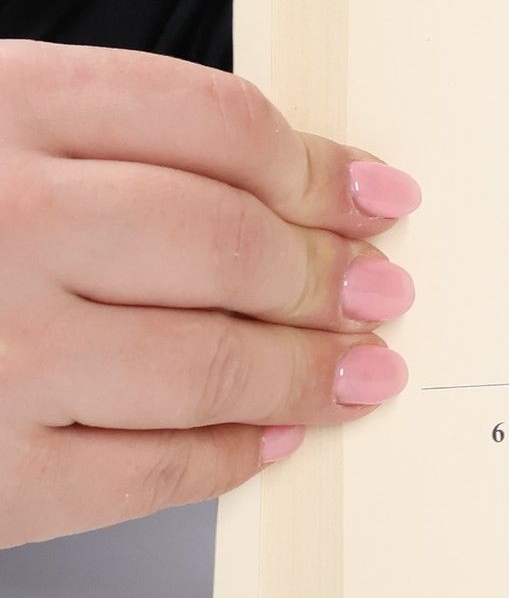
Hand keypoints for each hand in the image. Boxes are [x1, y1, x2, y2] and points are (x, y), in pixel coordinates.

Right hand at [0, 41, 419, 546]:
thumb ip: (97, 139)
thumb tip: (291, 190)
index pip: (217, 124)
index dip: (320, 167)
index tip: (377, 196)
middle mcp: (1, 221)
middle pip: (231, 244)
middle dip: (328, 274)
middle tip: (382, 289)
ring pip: (211, 363)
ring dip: (311, 372)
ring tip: (364, 370)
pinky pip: (149, 472)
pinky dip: (229, 456)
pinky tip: (267, 440)